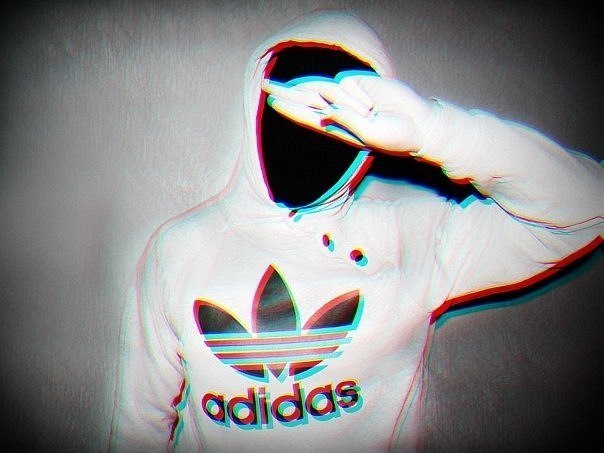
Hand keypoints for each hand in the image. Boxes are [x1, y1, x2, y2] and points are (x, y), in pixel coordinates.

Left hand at [262, 71, 433, 153]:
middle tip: (266, 85)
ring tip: (368, 113)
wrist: (418, 125)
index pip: (307, 116)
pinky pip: (346, 85)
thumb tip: (326, 109)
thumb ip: (347, 122)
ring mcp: (348, 96)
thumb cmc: (395, 137)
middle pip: (306, 97)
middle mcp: (338, 110)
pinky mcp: (360, 82)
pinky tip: (372, 105)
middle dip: (287, 92)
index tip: (273, 101)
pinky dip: (357, 97)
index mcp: (337, 128)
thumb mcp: (368, 137)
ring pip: (327, 91)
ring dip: (344, 104)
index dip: (290, 109)